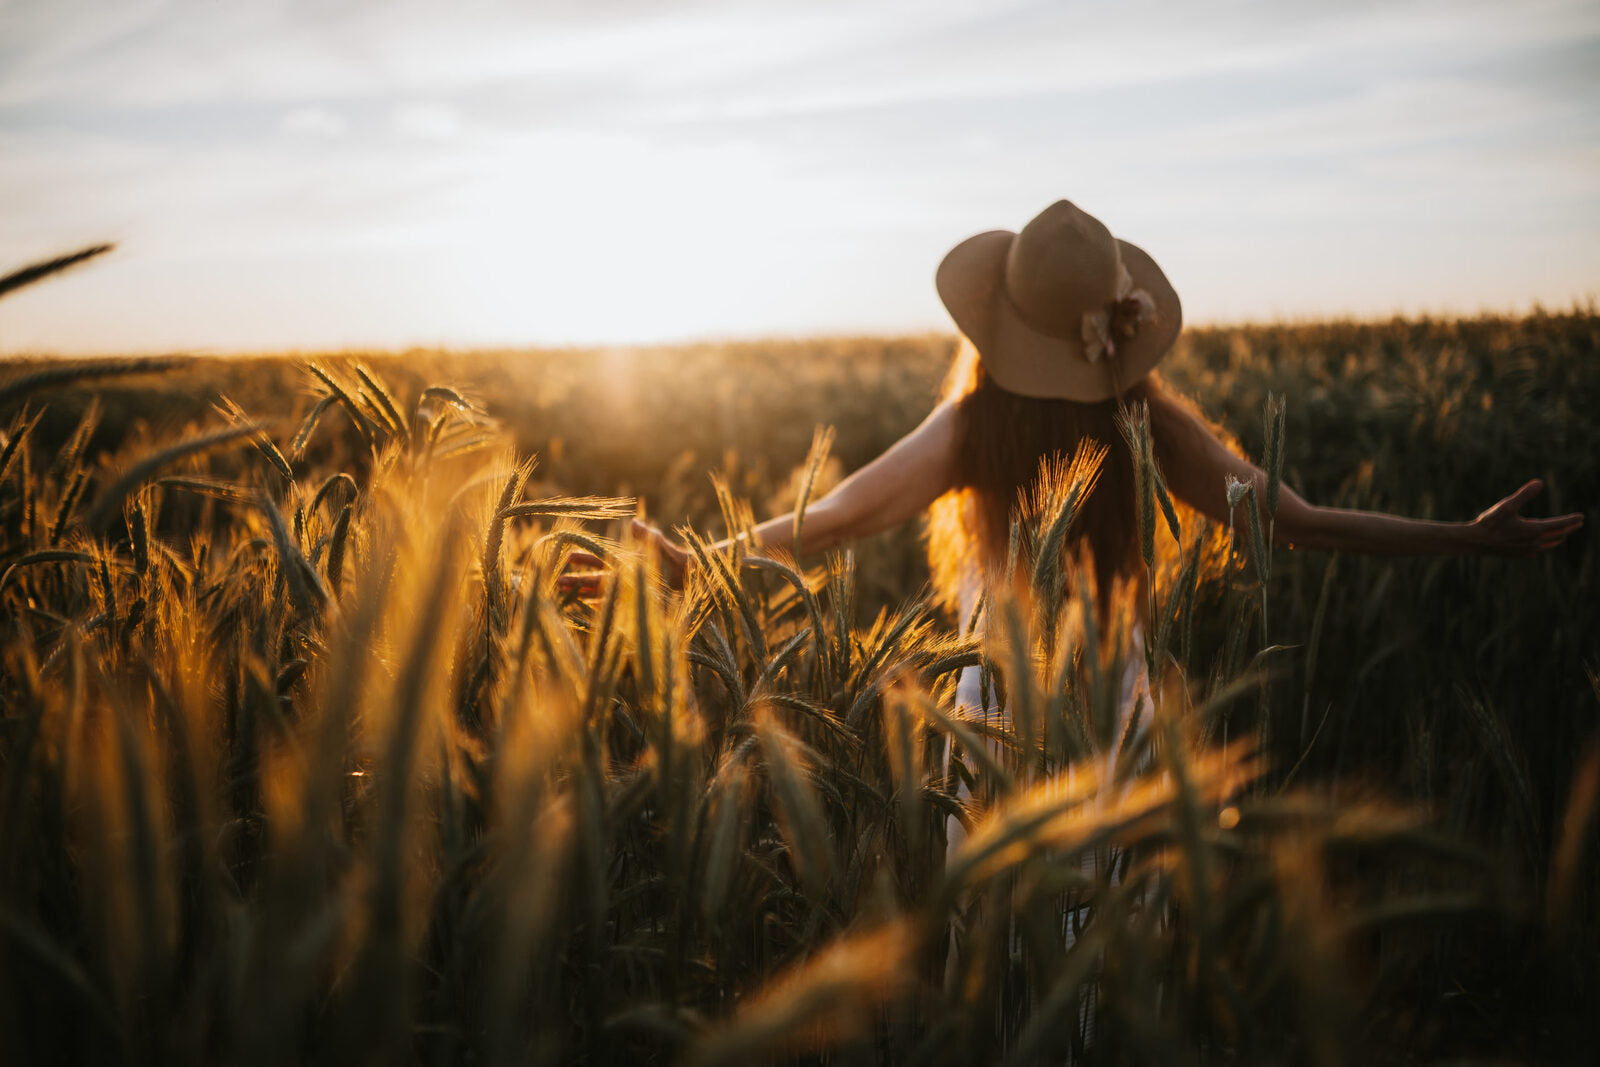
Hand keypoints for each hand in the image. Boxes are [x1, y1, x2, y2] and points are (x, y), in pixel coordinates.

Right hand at [557, 519, 691, 596]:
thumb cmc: (676, 557)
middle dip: (577, 579)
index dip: (585, 559)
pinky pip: (615, 605)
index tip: (568, 557)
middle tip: (557, 581)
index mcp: (626, 559)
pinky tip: (588, 609)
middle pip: (596, 577)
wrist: (691, 575)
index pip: (601, 559)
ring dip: (584, 594)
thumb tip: (633, 523)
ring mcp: (629, 588)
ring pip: (601, 592)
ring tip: (566, 596)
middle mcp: (624, 574)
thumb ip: (647, 536)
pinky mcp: (636, 601)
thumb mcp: (660, 544)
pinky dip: (603, 606)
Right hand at [1470, 480, 1583, 555]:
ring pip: (1549, 545)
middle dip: (1568, 529)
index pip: (1559, 524)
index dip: (1571, 520)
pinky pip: (1537, 551)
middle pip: (1557, 535)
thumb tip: (1540, 482)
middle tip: (1577, 524)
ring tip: (1562, 535)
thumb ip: (1525, 494)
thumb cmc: (1490, 522)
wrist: (1475, 542)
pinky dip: (1544, 546)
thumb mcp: (1507, 505)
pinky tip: (1540, 546)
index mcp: (1534, 530)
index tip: (1581, 517)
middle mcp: (1534, 542)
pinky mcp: (1518, 555)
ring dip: (1558, 539)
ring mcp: (1527, 550)